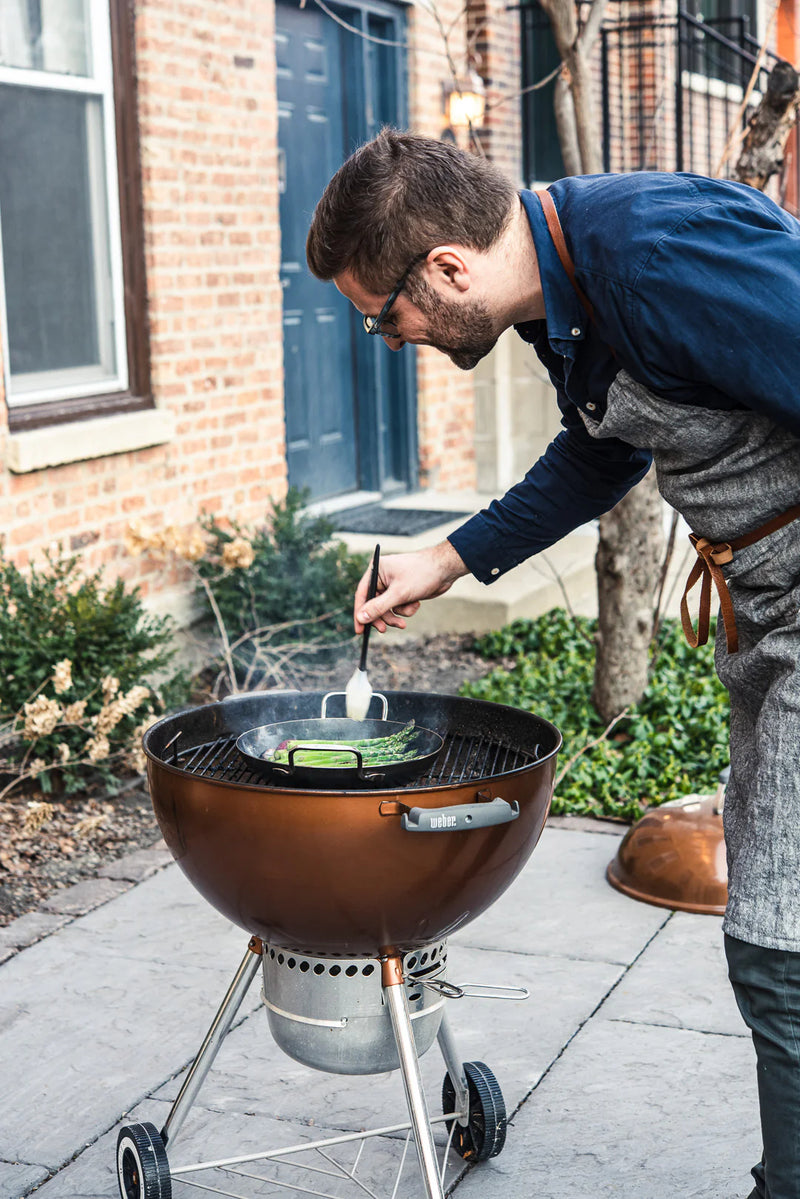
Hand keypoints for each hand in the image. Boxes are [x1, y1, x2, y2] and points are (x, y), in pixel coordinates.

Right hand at [353, 540, 468, 632]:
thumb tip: (360, 618)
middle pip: (374, 604)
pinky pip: (398, 607)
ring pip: (387, 608)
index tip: (359, 630)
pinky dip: (406, 609)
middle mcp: (382, 577)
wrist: (446, 569)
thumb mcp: (399, 593)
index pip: (362, 594)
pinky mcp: (403, 591)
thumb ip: (378, 607)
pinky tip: (416, 603)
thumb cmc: (422, 574)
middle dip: (383, 617)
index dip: (360, 613)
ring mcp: (392, 585)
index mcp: (376, 570)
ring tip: (407, 615)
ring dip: (397, 614)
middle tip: (384, 630)